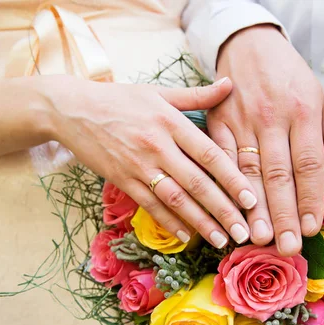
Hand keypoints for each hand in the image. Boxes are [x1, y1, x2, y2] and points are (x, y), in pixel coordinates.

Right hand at [40, 76, 257, 248]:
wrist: (71, 109)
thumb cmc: (120, 99)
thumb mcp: (159, 92)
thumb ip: (197, 95)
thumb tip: (230, 84)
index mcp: (171, 122)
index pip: (210, 154)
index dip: (233, 179)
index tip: (251, 200)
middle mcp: (157, 146)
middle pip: (197, 183)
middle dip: (223, 210)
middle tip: (244, 232)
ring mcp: (138, 166)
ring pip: (175, 199)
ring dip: (200, 222)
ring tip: (221, 240)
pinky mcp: (122, 180)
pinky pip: (150, 205)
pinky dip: (169, 222)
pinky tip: (187, 237)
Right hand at [209, 25, 323, 255]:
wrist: (248, 44)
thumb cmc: (289, 74)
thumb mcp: (319, 96)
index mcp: (302, 112)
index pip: (309, 163)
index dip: (311, 198)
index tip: (312, 228)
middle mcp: (272, 118)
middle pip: (279, 173)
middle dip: (283, 213)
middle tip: (287, 246)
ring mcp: (242, 120)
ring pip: (247, 171)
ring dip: (252, 207)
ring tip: (256, 237)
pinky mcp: (217, 122)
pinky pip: (220, 159)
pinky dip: (223, 186)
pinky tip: (226, 210)